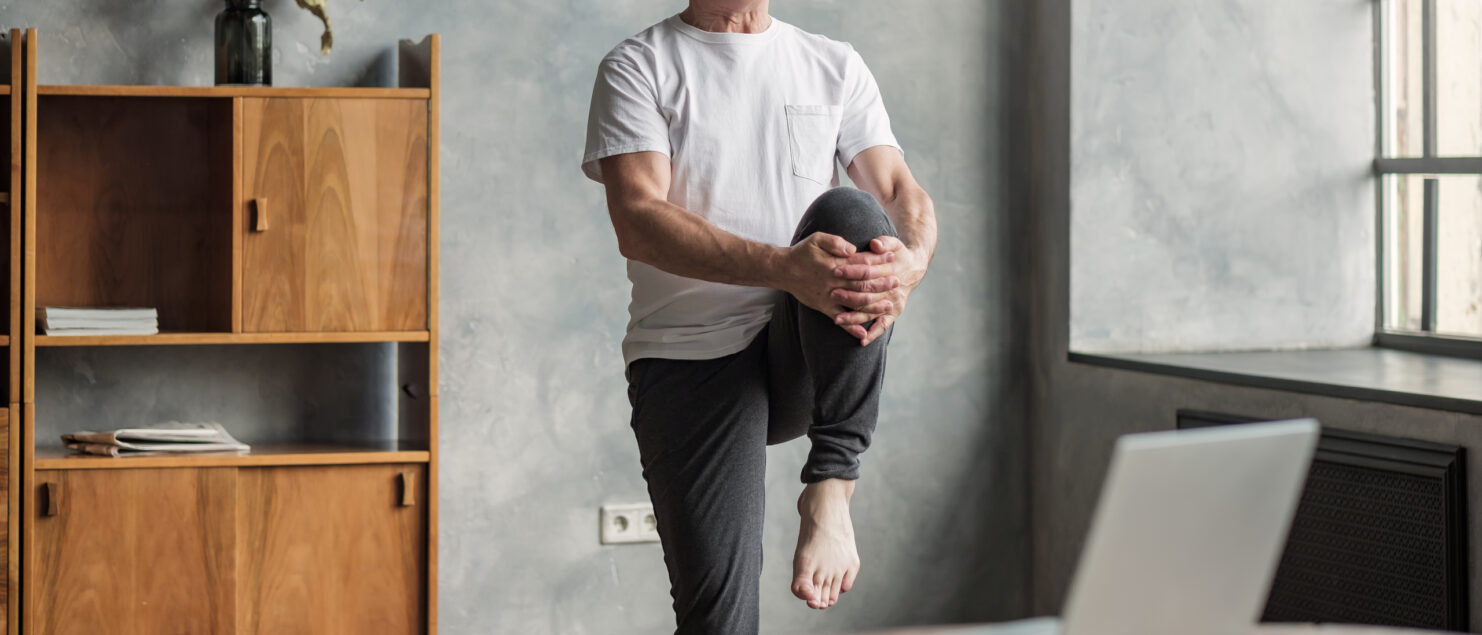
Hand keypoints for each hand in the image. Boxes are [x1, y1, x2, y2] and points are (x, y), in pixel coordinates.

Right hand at [779, 232, 893, 321]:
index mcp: (835, 264)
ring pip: (854, 303)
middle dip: (881, 283)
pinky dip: (851, 327)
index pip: (861, 262)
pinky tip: (863, 333)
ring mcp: (829, 296)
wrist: (783, 270)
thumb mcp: (817, 239)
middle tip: (897, 282)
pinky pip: (839, 319)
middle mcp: (834, 281)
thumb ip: (836, 242)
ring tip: (888, 306)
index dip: (878, 261)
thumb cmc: (802, 252)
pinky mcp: (824, 307)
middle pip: (862, 283)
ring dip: (872, 306)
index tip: (893, 258)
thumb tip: (853, 249)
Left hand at [829, 236, 925, 345]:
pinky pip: (883, 325)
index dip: (852, 270)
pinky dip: (873, 334)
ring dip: (854, 317)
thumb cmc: (897, 253)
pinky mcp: (894, 312)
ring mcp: (893, 302)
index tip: (836, 270)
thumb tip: (875, 244)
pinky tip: (861, 341)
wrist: (914, 267)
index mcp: (890, 271)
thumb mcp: (894, 243)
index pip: (868, 271)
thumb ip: (884, 242)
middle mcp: (891, 289)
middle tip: (832, 294)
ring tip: (837, 320)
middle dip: (849, 295)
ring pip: (871, 311)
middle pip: (868, 293)